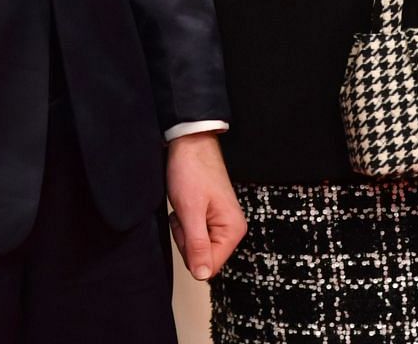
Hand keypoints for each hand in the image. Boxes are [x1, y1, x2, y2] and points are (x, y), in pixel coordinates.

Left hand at [165, 131, 245, 280]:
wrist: (190, 142)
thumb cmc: (192, 170)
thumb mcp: (190, 211)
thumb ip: (197, 245)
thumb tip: (202, 274)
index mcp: (233, 230)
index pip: (209, 266)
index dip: (190, 252)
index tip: (186, 227)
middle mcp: (232, 229)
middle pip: (203, 258)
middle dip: (186, 240)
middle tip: (184, 214)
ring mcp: (223, 223)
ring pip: (197, 247)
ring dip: (184, 231)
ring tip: (185, 207)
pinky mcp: (213, 217)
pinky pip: (196, 234)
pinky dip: (185, 224)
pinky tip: (186, 207)